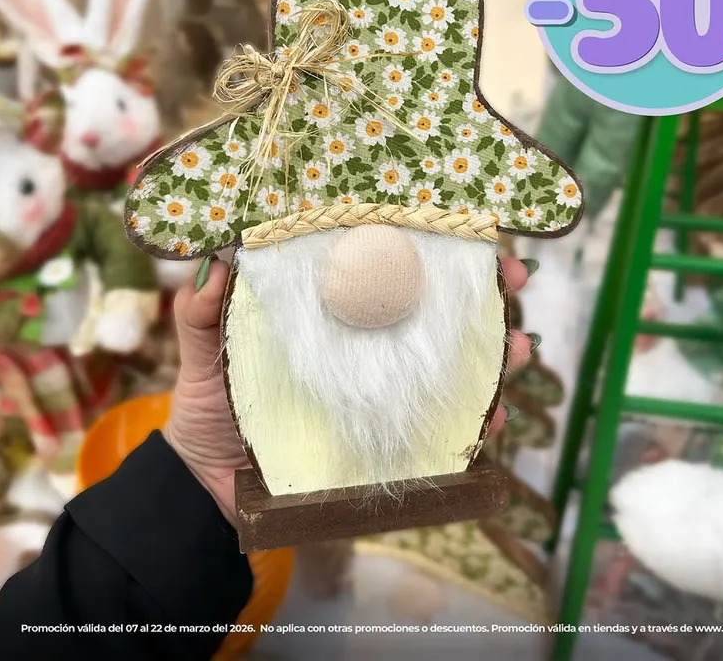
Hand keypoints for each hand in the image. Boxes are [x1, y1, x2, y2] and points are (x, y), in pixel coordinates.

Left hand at [164, 255, 535, 526]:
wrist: (210, 493)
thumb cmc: (210, 409)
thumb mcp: (202, 355)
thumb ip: (205, 314)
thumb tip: (217, 264)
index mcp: (329, 309)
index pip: (385, 265)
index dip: (427, 244)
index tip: (466, 229)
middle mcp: (365, 342)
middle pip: (434, 307)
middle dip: (482, 290)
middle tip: (512, 281)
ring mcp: (382, 389)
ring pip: (453, 362)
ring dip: (496, 353)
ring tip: (520, 349)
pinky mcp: (389, 437)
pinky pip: (444, 426)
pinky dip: (476, 421)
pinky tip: (492, 419)